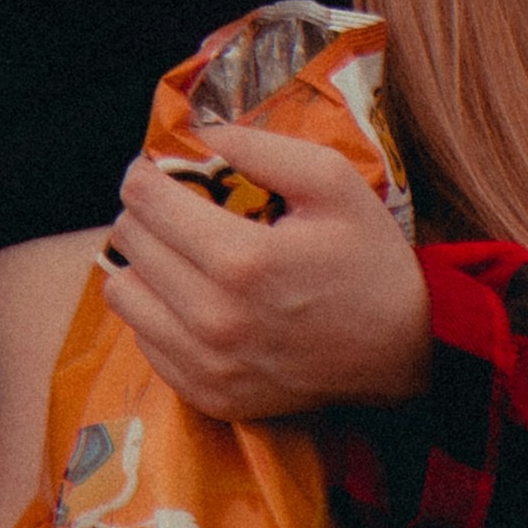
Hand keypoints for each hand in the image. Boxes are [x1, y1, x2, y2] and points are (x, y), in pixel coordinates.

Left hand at [102, 124, 431, 423]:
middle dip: (147, 214)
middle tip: (179, 210)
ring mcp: (208, 365)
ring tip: (182, 255)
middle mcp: (214, 318)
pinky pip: (144, 341)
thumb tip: (198, 133)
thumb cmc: (368, 259)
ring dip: (144, 264)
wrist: (404, 351)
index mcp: (242, 260)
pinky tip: (197, 300)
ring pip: (123, 293)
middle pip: (129, 242)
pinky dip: (160, 313)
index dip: (147, 175)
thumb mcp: (332, 180)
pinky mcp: (208, 395)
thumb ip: (260, 145)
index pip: (146, 200)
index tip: (161, 172)